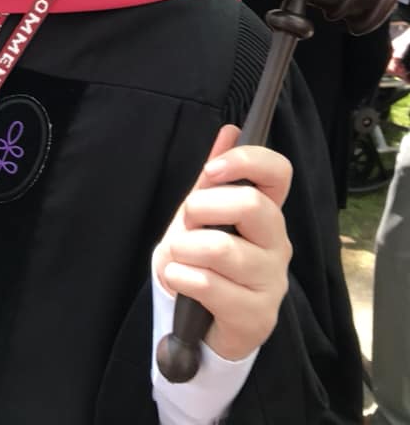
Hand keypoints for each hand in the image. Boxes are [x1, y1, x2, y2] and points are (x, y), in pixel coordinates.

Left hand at [153, 125, 292, 361]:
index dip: (247, 161)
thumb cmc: (204, 263)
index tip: (212, 169)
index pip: (279, 172)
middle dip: (203, 207)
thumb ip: (213, 178)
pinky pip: (210, 285)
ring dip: (184, 248)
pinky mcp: (258, 315)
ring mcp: (272, 281)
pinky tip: (178, 278)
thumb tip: (230, 131)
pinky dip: (181, 276)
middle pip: (253, 206)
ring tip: (176, 256)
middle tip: (186, 220)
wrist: (203, 324)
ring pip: (223, 249)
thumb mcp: (201, 217)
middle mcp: (277, 243)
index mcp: (266, 212)